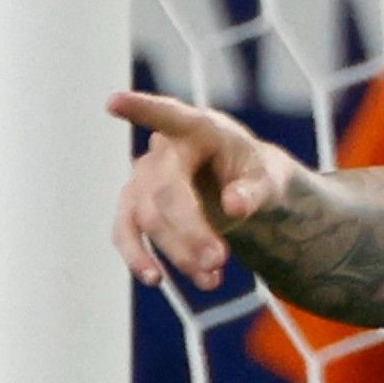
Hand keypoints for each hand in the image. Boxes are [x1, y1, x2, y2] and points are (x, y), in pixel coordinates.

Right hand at [107, 90, 295, 290]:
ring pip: (147, 218)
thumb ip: (255, 190)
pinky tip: (156, 279)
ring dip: (177, 252)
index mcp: (200, 128)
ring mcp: (145, 177)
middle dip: (190, 231)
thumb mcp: (269, 178)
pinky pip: (126, 232)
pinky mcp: (136, 205)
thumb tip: (234, 206)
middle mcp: (165, 150)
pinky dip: (138, 257)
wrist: (242, 189)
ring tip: (212, 280)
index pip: (169, 115)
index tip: (114, 102)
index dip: (142, 109)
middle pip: (164, 191)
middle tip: (220, 261)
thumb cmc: (254, 173)